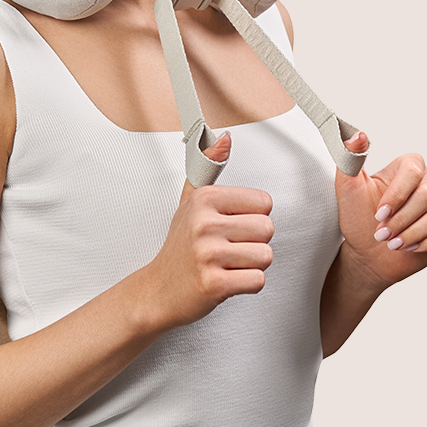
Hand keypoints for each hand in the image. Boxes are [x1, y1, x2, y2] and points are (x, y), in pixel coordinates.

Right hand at [145, 133, 274, 330]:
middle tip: (231, 247)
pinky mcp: (214, 283)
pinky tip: (228, 278)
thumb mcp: (190, 200)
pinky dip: (247, 284)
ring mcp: (208, 253)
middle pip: (267, 229)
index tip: (232, 226)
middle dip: (254, 242)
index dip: (252, 217)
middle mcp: (204, 223)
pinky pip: (257, 280)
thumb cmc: (179, 246)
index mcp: (204, 199)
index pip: (263, 202)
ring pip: (265, 256)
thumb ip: (209, 166)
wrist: (159, 288)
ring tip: (229, 263)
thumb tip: (225, 137)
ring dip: (252, 265)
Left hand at [334, 133, 426, 292]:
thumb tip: (359, 135)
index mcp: (406, 167)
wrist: (368, 252)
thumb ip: (349, 159)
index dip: (396, 195)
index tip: (378, 214)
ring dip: (413, 232)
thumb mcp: (347, 188)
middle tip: (382, 233)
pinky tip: (409, 246)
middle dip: (402, 218)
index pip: (412, 171)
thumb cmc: (358, 217)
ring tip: (393, 242)